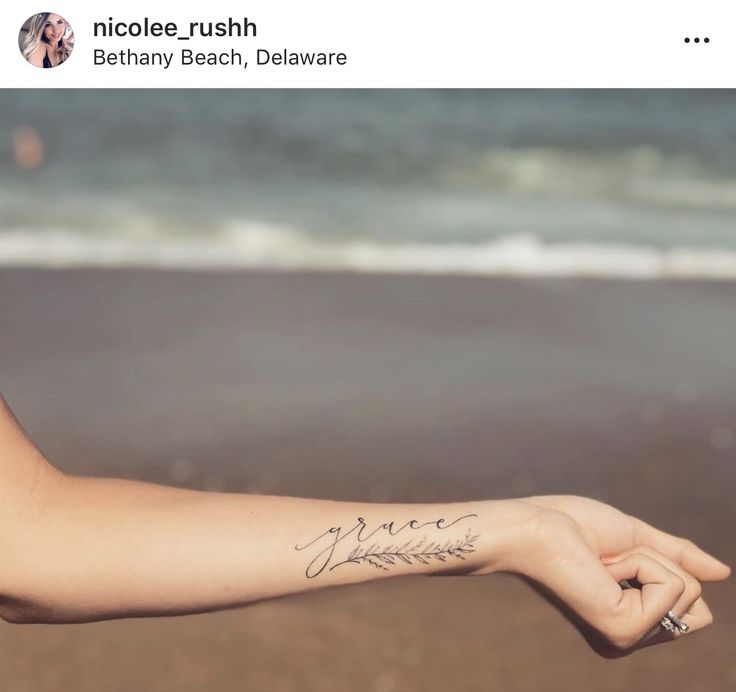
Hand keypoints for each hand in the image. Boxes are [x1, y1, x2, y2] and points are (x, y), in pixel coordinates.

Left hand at [505, 495, 730, 656]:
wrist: (534, 524)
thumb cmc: (571, 525)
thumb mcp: (635, 538)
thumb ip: (677, 557)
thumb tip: (724, 572)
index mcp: (629, 621)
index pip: (693, 604)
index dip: (663, 564)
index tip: (613, 557)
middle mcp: (628, 639)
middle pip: (698, 604)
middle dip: (660, 563)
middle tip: (608, 560)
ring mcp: (627, 639)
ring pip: (689, 590)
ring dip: (646, 559)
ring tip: (601, 562)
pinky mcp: (624, 629)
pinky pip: (672, 584)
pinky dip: (641, 562)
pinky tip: (601, 568)